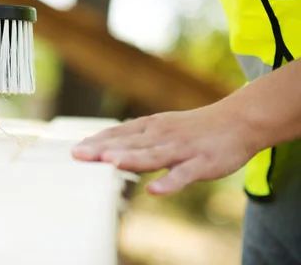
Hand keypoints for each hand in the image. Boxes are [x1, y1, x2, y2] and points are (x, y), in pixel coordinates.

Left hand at [71, 103, 260, 194]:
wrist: (238, 121)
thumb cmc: (193, 128)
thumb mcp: (161, 127)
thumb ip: (136, 139)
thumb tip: (106, 147)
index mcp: (151, 127)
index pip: (119, 133)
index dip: (97, 141)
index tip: (75, 150)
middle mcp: (162, 135)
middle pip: (129, 143)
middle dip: (103, 149)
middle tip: (79, 155)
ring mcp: (182, 149)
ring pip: (153, 155)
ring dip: (132, 159)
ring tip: (111, 163)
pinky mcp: (201, 163)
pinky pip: (183, 175)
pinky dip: (169, 182)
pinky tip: (154, 190)